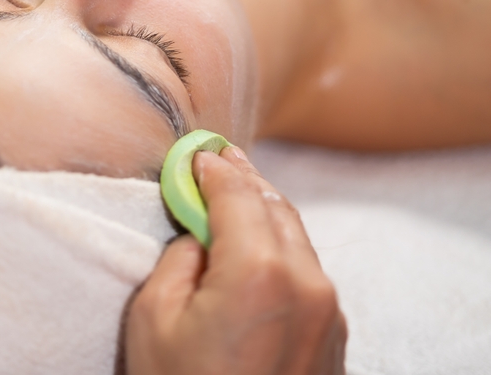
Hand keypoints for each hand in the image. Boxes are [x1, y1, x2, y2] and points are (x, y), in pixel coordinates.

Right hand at [126, 146, 345, 374]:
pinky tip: (256, 252)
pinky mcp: (336, 338)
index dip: (211, 166)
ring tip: (233, 202)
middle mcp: (307, 284)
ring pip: (297, 237)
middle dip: (243, 181)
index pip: (236, 192)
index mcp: (259, 273)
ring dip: (264, 213)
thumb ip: (181, 258)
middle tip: (215, 163)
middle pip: (275, 206)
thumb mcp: (153, 319)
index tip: (195, 151)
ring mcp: (329, 313)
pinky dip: (282, 250)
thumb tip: (201, 233)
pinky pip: (308, 273)